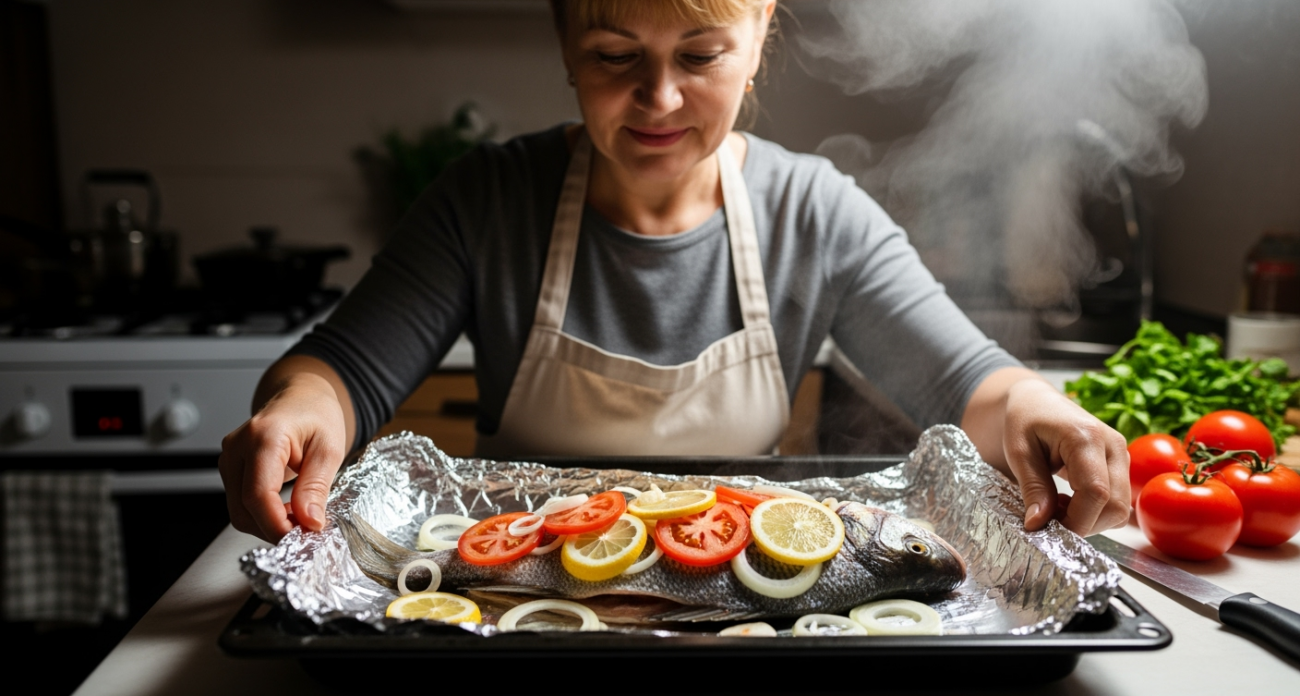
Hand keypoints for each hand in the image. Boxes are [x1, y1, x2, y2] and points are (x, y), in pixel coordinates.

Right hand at [218, 372, 347, 541]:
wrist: (302, 397)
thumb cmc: (316, 413)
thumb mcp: (329, 449)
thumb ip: (316, 486)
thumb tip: (309, 522)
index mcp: (264, 437)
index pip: (258, 494)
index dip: (277, 524)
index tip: (302, 538)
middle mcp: (237, 447)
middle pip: (243, 507)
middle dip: (274, 529)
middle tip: (307, 534)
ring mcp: (229, 458)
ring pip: (238, 510)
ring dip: (268, 524)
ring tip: (300, 521)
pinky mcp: (230, 468)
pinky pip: (240, 502)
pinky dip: (262, 514)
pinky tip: (286, 511)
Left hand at [999, 379, 1130, 535]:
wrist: (1036, 401)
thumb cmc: (1024, 419)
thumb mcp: (1018, 452)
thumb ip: (1032, 488)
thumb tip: (1037, 525)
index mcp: (1087, 436)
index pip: (1095, 493)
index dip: (1076, 520)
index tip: (1049, 529)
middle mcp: (1113, 445)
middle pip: (1115, 506)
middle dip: (1083, 524)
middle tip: (1050, 518)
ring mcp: (1121, 455)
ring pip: (1120, 509)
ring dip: (1090, 520)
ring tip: (1057, 506)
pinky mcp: (1120, 465)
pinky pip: (1118, 502)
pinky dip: (1096, 512)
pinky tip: (1071, 500)